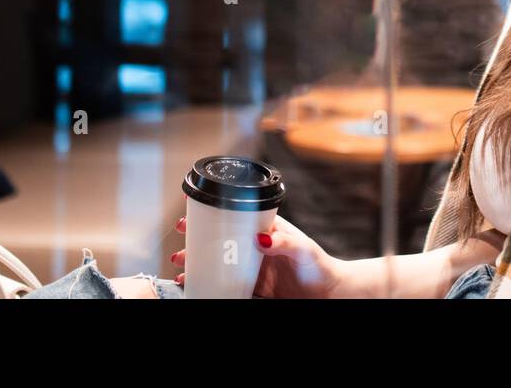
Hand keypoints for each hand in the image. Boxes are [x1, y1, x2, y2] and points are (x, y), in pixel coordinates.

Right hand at [170, 208, 343, 297]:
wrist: (330, 294)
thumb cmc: (320, 267)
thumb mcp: (302, 250)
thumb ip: (284, 242)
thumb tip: (261, 239)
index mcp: (267, 230)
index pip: (235, 217)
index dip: (213, 215)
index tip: (192, 216)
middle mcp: (257, 248)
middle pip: (221, 240)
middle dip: (198, 241)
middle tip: (180, 244)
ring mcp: (254, 268)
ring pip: (220, 263)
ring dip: (200, 264)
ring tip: (182, 268)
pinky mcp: (254, 288)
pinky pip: (227, 285)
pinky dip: (210, 285)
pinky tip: (197, 286)